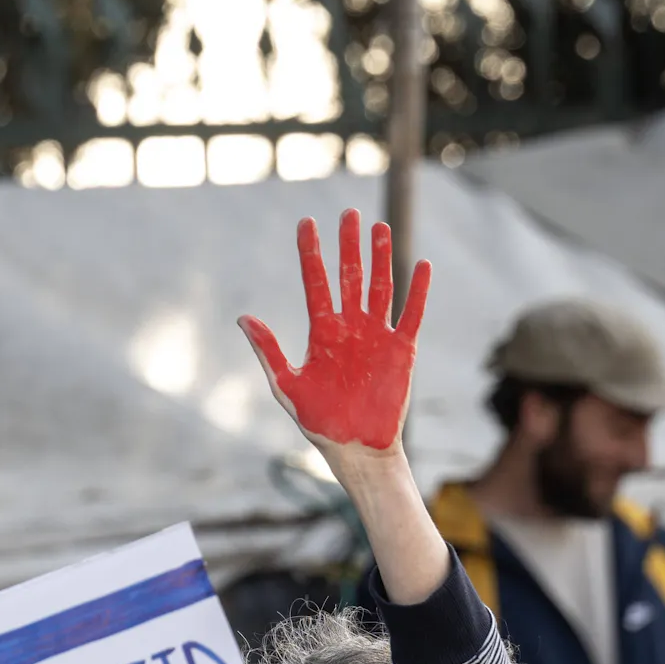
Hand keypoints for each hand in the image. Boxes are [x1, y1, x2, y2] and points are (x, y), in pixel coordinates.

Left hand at [238, 208, 430, 457]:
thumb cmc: (320, 423)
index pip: (316, 284)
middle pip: (350, 277)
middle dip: (348, 246)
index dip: (311, 254)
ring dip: (380, 258)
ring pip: (380, 287)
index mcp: (322, 334)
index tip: (306, 224)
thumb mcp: (287, 385)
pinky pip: (411, 314)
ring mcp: (377, 336)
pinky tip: (421, 265)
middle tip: (348, 213)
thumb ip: (269, 350)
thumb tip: (243, 318)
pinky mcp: (401, 349)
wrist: (355, 449)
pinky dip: (417, 291)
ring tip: (379, 227)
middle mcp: (350, 328)